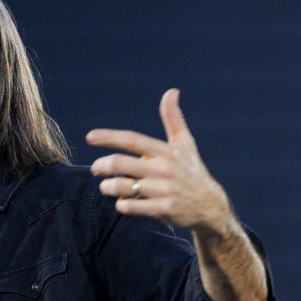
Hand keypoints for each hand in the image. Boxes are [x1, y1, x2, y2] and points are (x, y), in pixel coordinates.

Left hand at [86, 89, 232, 233]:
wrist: (210, 206)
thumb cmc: (191, 172)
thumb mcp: (185, 144)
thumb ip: (173, 119)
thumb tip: (171, 91)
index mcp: (165, 151)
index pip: (132, 140)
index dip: (109, 137)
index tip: (90, 137)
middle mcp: (163, 169)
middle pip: (119, 163)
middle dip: (101, 166)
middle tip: (96, 169)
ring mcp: (163, 190)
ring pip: (120, 187)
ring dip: (107, 187)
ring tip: (107, 187)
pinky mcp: (162, 209)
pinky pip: (130, 206)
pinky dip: (121, 205)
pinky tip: (124, 203)